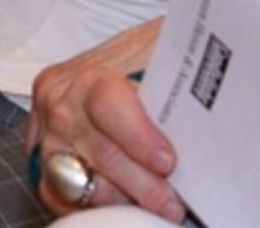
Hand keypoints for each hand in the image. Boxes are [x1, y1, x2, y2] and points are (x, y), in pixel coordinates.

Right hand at [26, 23, 182, 220]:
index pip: (108, 105)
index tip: (168, 160)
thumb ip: (175, 67)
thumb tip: (215, 81)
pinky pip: (63, 199)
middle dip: (143, 184)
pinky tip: (126, 205)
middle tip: (174, 202)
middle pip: (102, 153)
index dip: (138, 136)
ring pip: (80, 184)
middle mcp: (61, 107)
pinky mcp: (43, 168)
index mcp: (86, 76)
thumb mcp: (153, 52)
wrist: (92, 74)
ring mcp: (49, 141)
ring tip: (156, 206)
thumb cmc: (130, 65)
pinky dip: (96, 207)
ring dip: (123, 200)